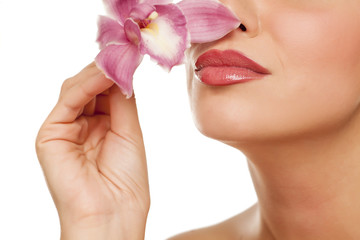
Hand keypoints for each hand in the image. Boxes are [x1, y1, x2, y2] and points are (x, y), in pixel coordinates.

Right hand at [35, 62, 149, 239]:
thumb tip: (121, 70)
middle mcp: (80, 125)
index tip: (133, 56)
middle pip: (90, 87)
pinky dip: (87, 85)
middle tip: (126, 50)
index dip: (117, 74)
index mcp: (99, 127)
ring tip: (119, 58)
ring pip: (77, 88)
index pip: (105, 91)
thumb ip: (122, 101)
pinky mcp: (50, 134)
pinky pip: (69, 101)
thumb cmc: (126, 181)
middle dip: (108, 69)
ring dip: (99, 72)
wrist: (113, 214)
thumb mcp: (129, 132)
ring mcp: (64, 129)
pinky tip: (106, 73)